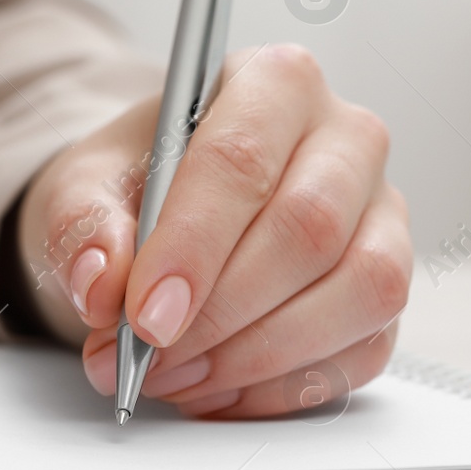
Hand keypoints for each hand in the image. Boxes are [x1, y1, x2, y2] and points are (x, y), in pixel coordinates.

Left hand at [16, 44, 411, 417]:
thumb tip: (101, 285)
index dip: (193, 248)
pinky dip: (283, 386)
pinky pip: (364, 349)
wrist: (165, 210)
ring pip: (359, 291)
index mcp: (273, 83)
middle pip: (310, 228)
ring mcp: (382, 214)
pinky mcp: (388, 285)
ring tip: (176, 375)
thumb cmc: (139, 183)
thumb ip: (83, 225)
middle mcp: (346, 139)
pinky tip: (217, 386)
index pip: (243, 158)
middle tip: (148, 357)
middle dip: (221, 313)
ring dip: (258, 355)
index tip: (144, 316)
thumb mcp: (84, 185)